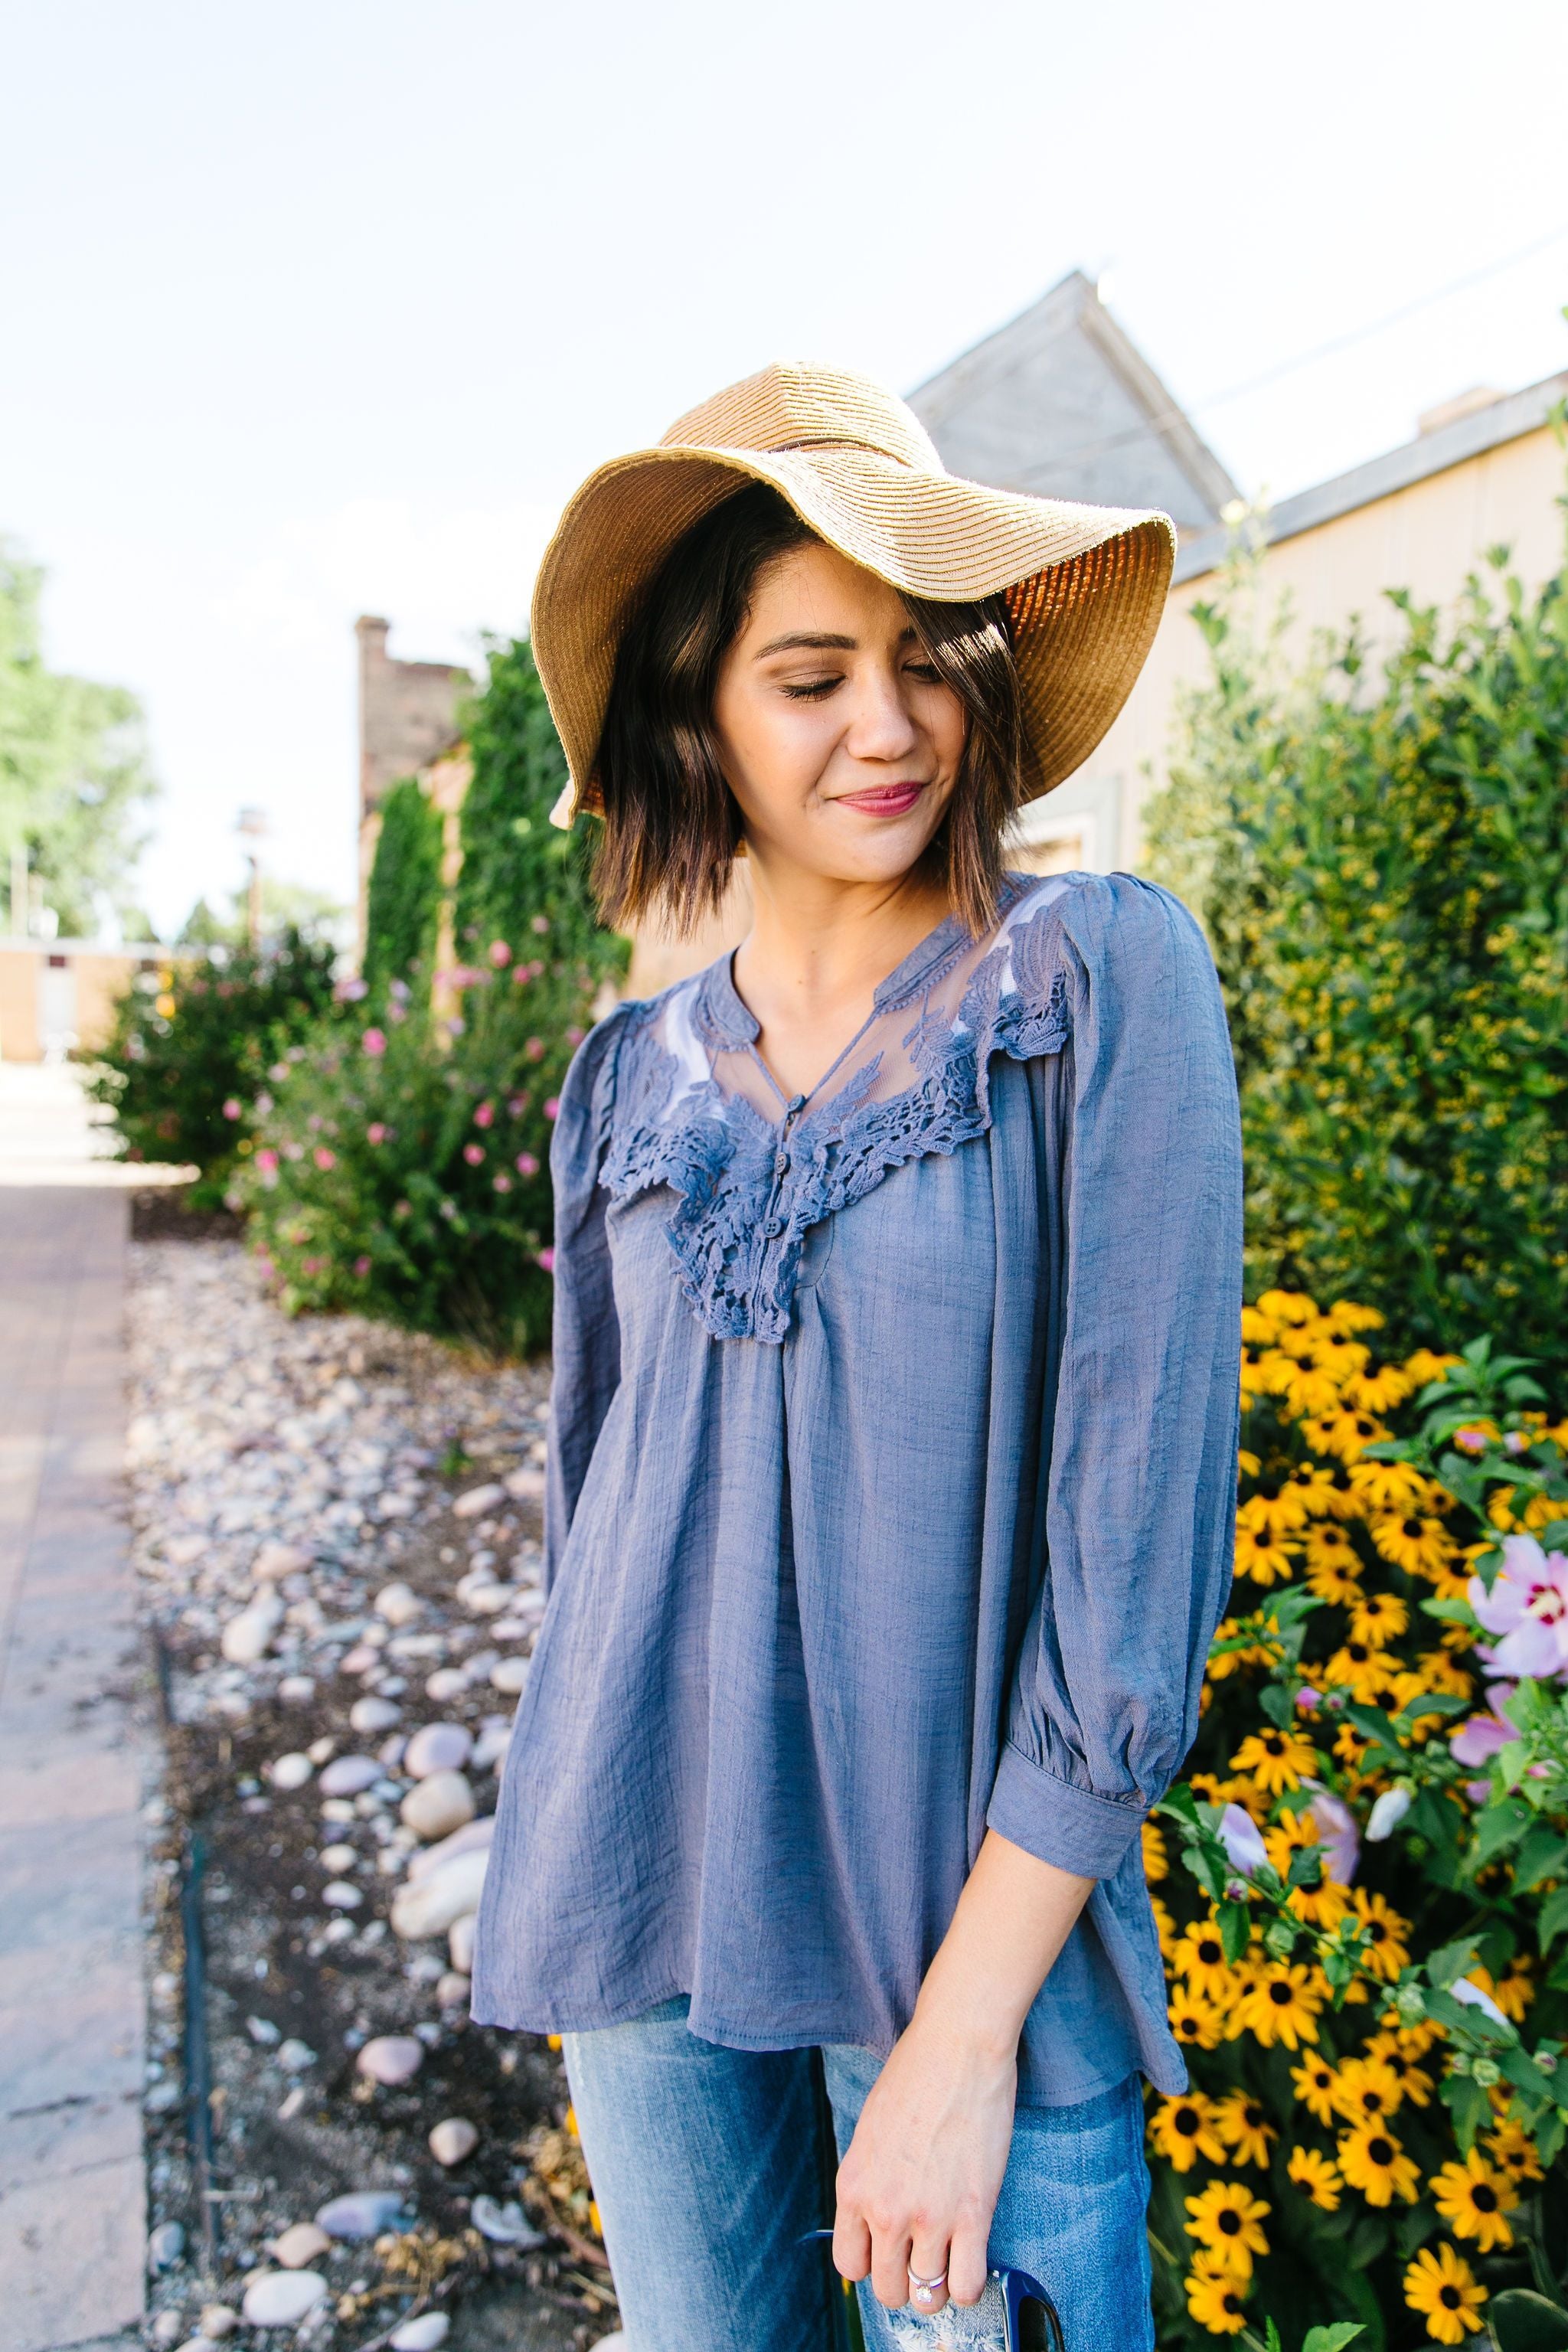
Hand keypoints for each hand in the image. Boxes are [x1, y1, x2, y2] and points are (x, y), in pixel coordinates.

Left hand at [832, 2004, 1016, 2313]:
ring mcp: (928, 2216)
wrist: (956, 2047)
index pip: (850, 2265)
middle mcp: (885, 2210)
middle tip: (921, 2260)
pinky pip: (965, 2286)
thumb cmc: (915, 2076)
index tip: (889, 2255)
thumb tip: (878, 2220)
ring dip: (937, 2289)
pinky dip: (966, 2285)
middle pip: (888, 2289)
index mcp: (853, 2187)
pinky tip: (969, 2260)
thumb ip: (869, 2180)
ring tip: (947, 2264)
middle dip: (904, 2282)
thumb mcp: (870, 2130)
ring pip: (926, 2297)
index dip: (872, 2265)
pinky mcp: (971, 2214)